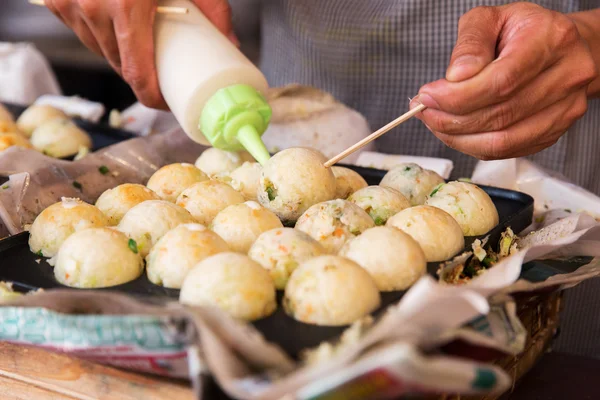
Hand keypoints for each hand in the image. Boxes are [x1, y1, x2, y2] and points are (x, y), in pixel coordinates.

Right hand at [45, 0, 234, 108]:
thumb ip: (215, 9)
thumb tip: (231, 45)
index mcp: (126, 5)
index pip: (136, 73)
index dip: (151, 96)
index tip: (164, 102)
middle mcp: (92, 6)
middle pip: (119, 65)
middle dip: (141, 76)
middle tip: (162, 74)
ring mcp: (70, 2)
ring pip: (99, 51)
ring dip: (120, 56)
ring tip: (141, 49)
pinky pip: (82, 32)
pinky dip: (99, 35)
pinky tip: (116, 28)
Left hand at [410, 2, 597, 159]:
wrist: (560, 47)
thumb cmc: (521, 31)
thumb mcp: (490, 20)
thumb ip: (470, 43)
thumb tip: (456, 77)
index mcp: (552, 39)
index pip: (501, 81)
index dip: (459, 96)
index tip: (427, 96)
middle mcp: (567, 75)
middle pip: (500, 114)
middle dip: (452, 118)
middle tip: (423, 110)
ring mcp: (565, 108)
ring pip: (503, 140)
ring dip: (458, 137)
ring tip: (434, 121)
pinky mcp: (554, 132)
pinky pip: (507, 151)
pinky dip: (474, 146)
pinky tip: (455, 132)